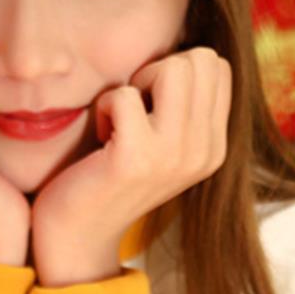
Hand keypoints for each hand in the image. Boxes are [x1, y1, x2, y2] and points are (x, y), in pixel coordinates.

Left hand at [31, 48, 231, 285]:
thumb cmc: (108, 179)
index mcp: (214, 147)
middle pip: (199, 60)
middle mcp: (204, 152)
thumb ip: (182, 109)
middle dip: (156, 72)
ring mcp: (173, 156)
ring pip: (174, 68)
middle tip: (131, 110)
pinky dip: (104, 108)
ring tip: (119, 122)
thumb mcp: (161, 146)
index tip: (149, 106)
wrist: (77, 237)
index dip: (173, 72)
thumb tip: (190, 56)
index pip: (217, 67)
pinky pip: (124, 95)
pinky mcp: (134, 158)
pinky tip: (100, 140)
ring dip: (134, 86)